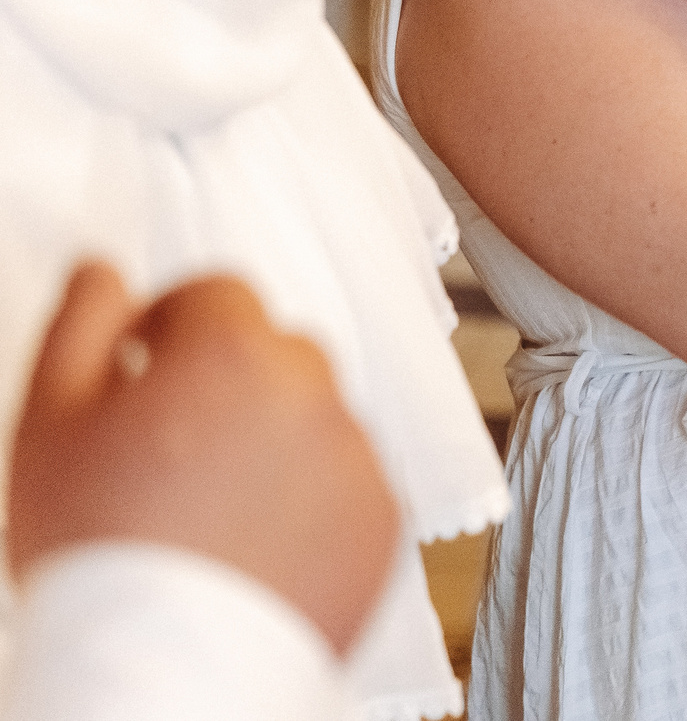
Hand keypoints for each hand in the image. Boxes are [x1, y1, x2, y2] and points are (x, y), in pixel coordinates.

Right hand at [8, 264, 399, 654]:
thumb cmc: (95, 547)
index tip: (142, 364)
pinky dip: (310, 502)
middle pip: (275, 356)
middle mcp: (315, 392)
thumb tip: (104, 270)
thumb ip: (79, 326)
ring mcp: (358, 458)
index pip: (217, 295)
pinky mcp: (383, 522)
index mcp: (237, 354)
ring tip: (208, 510)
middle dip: (228, 380)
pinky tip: (254, 544)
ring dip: (272, 442)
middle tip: (171, 446)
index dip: (171, 324)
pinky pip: (347, 486)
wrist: (163, 669)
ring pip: (314, 422)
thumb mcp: (50, 422)